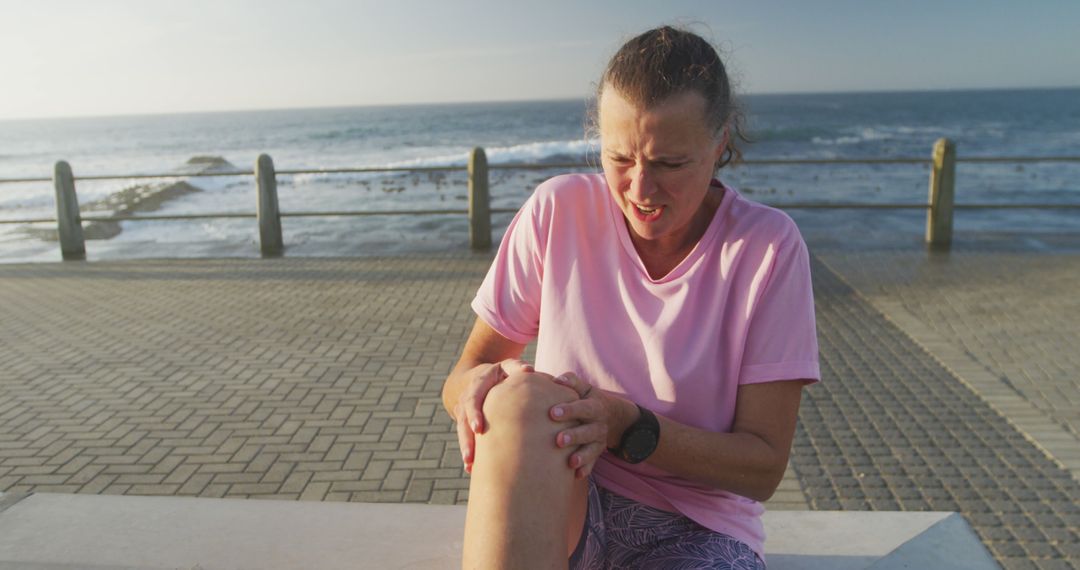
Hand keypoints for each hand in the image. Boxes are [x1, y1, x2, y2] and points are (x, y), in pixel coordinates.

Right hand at [454, 358, 533, 472]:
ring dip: (466, 448)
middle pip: (463, 420)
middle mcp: (467, 398)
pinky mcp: (465, 423)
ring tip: (470, 465)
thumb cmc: (503, 373)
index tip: (478, 429)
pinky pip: (465, 438)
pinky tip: (472, 469)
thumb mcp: (508, 366)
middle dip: (467, 439)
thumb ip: (517, 367)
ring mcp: (463, 411)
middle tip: (471, 457)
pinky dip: (469, 452)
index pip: (472, 399)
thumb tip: (529, 371)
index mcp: (478, 384)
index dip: (474, 414)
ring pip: (462, 431)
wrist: (480, 376)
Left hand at [550, 372, 627, 478]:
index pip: (582, 408)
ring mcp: (599, 441)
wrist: (611, 416)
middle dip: (574, 436)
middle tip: (558, 440)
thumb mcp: (584, 388)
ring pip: (592, 450)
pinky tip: (576, 475)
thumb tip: (558, 380)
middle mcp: (598, 425)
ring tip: (570, 462)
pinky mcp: (597, 453)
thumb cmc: (587, 399)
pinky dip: (586, 469)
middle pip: (588, 431)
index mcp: (594, 407)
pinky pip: (593, 464)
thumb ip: (572, 382)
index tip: (552, 413)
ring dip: (582, 456)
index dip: (569, 410)